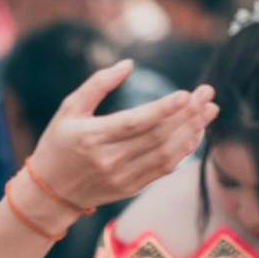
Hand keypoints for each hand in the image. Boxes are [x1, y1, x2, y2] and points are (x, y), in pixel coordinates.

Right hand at [31, 60, 217, 211]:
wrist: (50, 193)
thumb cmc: (58, 144)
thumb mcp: (69, 108)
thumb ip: (98, 84)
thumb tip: (129, 64)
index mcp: (92, 137)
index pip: (135, 122)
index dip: (164, 109)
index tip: (187, 94)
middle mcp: (109, 160)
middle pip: (158, 137)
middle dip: (187, 114)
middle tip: (207, 94)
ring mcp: (123, 178)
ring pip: (167, 154)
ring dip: (192, 132)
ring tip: (208, 111)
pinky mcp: (132, 188)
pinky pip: (165, 169)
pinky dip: (184, 151)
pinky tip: (195, 132)